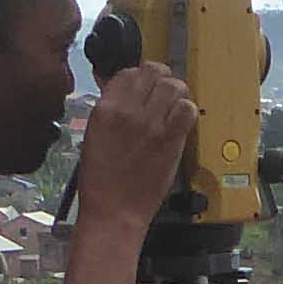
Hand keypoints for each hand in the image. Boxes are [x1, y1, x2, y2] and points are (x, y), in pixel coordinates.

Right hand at [67, 59, 197, 231]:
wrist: (114, 211)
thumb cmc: (101, 181)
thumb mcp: (94, 135)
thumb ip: (109, 109)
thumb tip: (118, 89)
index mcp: (105, 110)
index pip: (129, 72)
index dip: (140, 76)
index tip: (144, 86)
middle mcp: (129, 113)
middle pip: (155, 72)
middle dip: (161, 79)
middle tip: (162, 92)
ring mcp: (152, 126)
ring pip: (175, 87)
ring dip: (177, 93)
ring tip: (173, 105)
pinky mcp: (171, 141)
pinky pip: (188, 111)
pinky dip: (187, 111)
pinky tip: (180, 121)